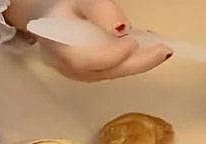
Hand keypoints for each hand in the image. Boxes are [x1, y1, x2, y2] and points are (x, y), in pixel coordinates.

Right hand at [4, 0, 170, 81]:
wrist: (42, 16)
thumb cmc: (60, 4)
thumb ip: (100, 11)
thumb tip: (123, 29)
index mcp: (58, 46)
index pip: (85, 59)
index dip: (110, 55)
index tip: (132, 41)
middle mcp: (65, 66)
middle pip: (102, 72)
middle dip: (135, 64)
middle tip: (164, 52)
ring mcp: (74, 74)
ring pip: (107, 74)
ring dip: (135, 65)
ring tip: (160, 51)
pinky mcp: (83, 74)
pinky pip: (107, 72)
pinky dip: (128, 63)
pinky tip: (144, 52)